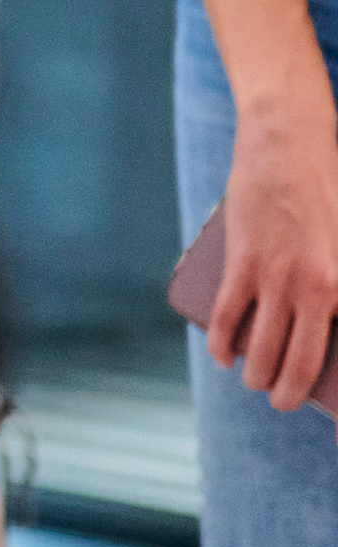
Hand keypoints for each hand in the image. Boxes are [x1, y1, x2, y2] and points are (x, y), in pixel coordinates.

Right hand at [214, 97, 337, 409]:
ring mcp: (277, 278)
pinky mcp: (243, 263)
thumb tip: (320, 319)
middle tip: (283, 400)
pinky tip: (222, 355)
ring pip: (261, 350)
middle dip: (290, 395)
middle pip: (300, 364)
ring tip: (254, 380)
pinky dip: (221, 345)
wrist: (288, 143)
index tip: (323, 402)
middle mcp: (318, 289)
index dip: (326, 386)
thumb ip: (334, 282)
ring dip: (255, 377)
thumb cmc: (326, 190)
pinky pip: (227, 319)